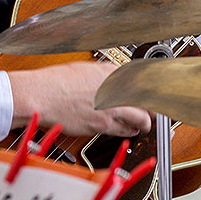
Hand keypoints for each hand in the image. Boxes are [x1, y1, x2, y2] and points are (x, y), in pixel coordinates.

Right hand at [8, 61, 152, 136]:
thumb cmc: (55, 81)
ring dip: (147, 121)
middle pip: (149, 99)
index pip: (145, 78)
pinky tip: (132, 130)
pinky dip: (132, 131)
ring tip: (147, 122)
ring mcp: (111, 107)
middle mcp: (115, 88)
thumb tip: (114, 78)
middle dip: (155, 105)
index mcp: (111, 71)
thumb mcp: (84, 69)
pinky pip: (126, 130)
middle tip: (156, 108)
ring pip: (143, 117)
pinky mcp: (103, 124)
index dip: (155, 86)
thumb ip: (104, 74)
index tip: (159, 90)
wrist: (41, 95)